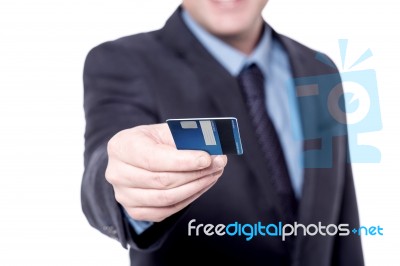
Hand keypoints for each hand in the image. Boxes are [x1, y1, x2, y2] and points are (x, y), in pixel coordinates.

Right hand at [105, 123, 227, 221]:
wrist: (134, 157)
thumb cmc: (152, 141)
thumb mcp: (165, 131)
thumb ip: (186, 138)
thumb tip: (213, 149)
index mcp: (121, 146)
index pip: (154, 158)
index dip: (183, 161)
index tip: (207, 158)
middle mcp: (117, 173)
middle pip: (162, 180)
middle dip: (195, 173)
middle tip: (218, 164)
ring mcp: (123, 195)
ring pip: (166, 198)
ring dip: (196, 187)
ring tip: (213, 174)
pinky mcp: (134, 211)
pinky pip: (166, 211)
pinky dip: (188, 199)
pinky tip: (200, 186)